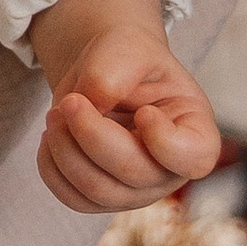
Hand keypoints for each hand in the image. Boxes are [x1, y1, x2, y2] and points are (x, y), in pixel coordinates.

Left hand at [27, 0, 220, 211]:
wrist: (105, 73)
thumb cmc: (128, 61)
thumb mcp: (127, 47)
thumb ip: (113, 72)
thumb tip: (91, 106)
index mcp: (195, 132)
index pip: (194, 159)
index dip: (164, 141)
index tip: (143, 110)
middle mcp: (170, 171)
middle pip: (133, 173)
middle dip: (92, 134)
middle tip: (70, 101)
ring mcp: (137, 190)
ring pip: (97, 190)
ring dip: (65, 150)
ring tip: (56, 113)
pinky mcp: (103, 198)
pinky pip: (74, 198)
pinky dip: (51, 168)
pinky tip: (51, 136)